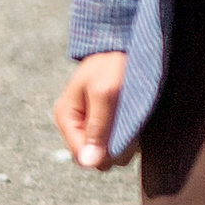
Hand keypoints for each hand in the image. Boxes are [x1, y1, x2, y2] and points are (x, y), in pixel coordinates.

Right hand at [54, 52, 128, 169]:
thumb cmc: (113, 63)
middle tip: (132, 128)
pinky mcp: (107, 117)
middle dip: (114, 147)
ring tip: (136, 120)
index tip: (124, 142)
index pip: (81, 154)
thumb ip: (98, 126)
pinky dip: (128, 133)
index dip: (102, 154)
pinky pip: (116, 137)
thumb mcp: (105, 92)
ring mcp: (91, 120)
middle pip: (94, 154)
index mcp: (67, 116)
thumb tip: (90, 162)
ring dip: (123, 141)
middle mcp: (77, 122)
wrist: (127, 42)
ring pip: (107, 148)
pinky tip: (137, 120)